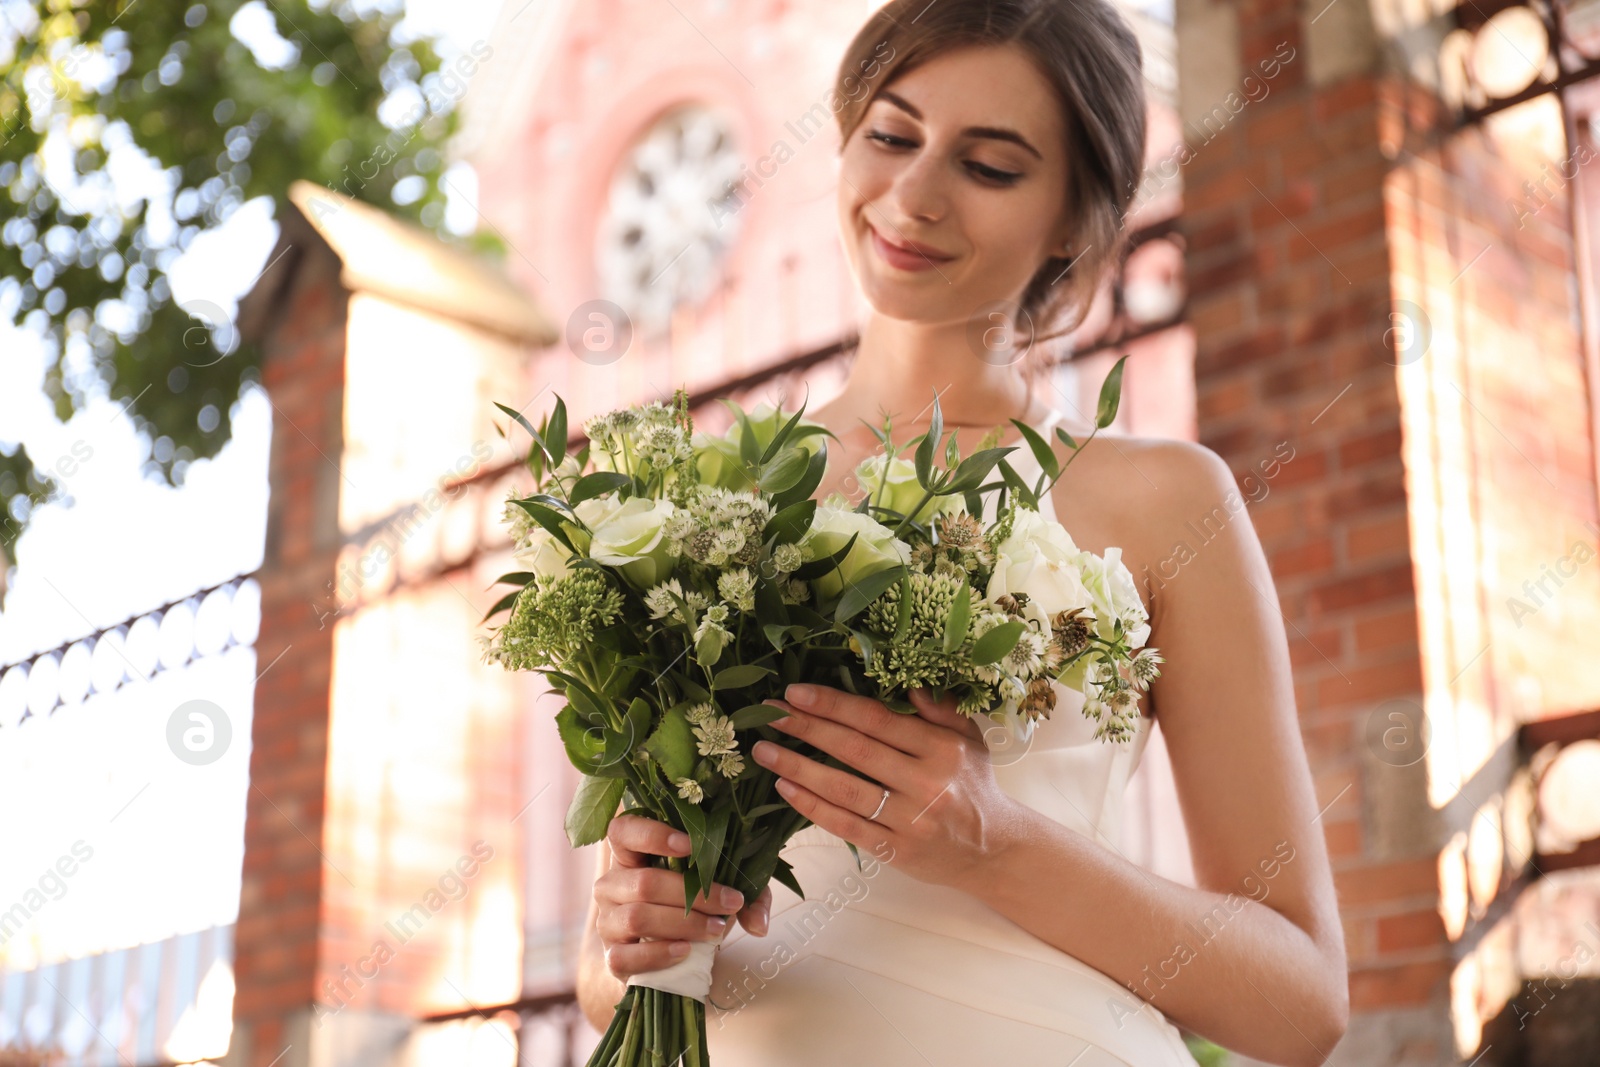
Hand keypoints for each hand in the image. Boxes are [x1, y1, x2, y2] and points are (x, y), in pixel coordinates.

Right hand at [593, 813, 773, 980]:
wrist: (672, 954)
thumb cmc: (694, 908)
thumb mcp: (724, 890)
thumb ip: (749, 897)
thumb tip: (759, 924)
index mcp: (631, 854)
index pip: (623, 831)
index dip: (652, 834)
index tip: (691, 844)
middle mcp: (612, 883)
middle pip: (644, 882)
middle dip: (695, 893)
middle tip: (731, 902)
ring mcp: (607, 920)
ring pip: (637, 917)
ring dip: (684, 923)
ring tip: (717, 930)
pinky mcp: (612, 956)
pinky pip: (626, 956)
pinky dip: (658, 954)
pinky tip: (685, 951)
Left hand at [752, 684, 1023, 892]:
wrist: (993, 850)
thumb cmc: (972, 784)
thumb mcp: (968, 739)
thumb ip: (938, 708)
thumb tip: (904, 680)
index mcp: (941, 748)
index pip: (877, 720)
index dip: (833, 705)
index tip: (795, 693)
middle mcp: (925, 782)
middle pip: (854, 750)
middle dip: (806, 729)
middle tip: (768, 714)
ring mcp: (909, 820)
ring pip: (844, 789)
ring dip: (798, 768)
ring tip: (765, 751)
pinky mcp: (895, 851)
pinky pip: (846, 826)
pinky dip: (812, 807)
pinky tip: (785, 789)